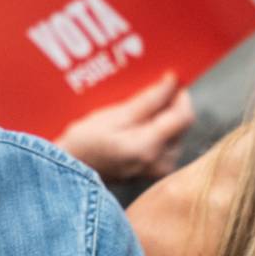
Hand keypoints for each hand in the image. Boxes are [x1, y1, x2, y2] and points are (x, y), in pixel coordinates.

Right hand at [53, 72, 196, 182]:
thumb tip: (172, 82)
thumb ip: (147, 101)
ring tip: (136, 112)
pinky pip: (166, 145)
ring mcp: (157, 171)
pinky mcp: (153, 172)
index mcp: (148, 148)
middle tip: (146, 94)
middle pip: (181, 125)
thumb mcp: (113, 117)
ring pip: (174, 134)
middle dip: (168, 106)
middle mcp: (159, 163)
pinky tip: (136, 127)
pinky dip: (156, 131)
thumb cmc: (84, 143)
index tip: (168, 80)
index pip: (184, 116)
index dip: (180, 95)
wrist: (70, 176)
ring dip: (162, 119)